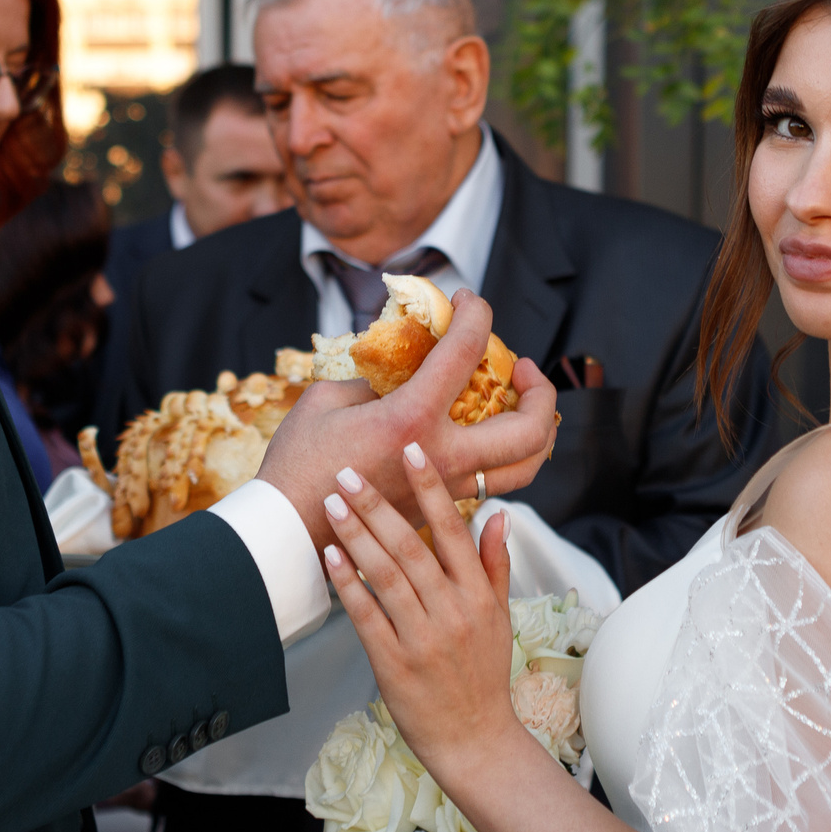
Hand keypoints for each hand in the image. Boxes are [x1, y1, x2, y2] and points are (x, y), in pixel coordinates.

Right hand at [257, 289, 556, 548]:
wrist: (291, 530)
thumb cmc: (299, 463)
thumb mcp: (329, 400)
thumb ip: (374, 379)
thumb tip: (402, 368)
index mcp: (412, 418)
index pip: (465, 351)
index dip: (476, 314)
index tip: (470, 301)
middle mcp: (442, 456)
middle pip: (528, 427)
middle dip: (540, 389)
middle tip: (523, 368)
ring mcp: (447, 489)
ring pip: (525, 468)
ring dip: (537, 432)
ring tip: (522, 408)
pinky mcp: (440, 511)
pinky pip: (494, 485)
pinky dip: (506, 459)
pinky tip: (490, 439)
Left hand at [317, 432, 520, 774]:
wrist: (474, 741)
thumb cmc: (483, 676)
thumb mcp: (500, 619)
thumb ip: (495, 565)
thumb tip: (501, 514)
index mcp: (479, 597)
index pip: (455, 530)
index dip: (432, 488)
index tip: (412, 450)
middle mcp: (452, 613)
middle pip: (412, 547)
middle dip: (379, 504)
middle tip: (349, 470)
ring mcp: (422, 639)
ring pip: (386, 576)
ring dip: (357, 535)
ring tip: (332, 502)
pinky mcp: (393, 664)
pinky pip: (366, 616)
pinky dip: (347, 584)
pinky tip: (329, 555)